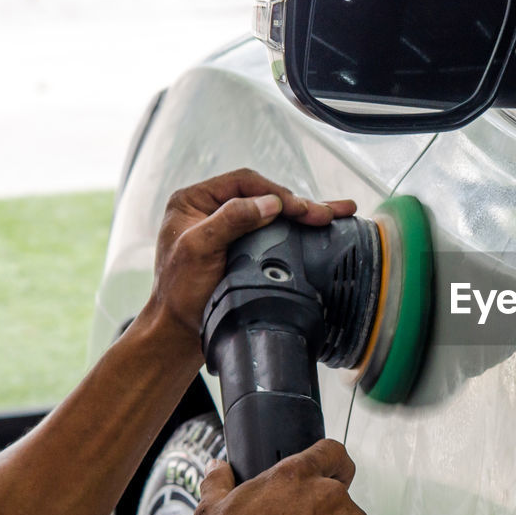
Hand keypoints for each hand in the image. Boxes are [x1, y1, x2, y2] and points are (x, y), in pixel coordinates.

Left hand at [144, 168, 356, 360]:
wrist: (181, 331)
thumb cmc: (179, 292)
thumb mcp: (199, 249)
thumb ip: (231, 219)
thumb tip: (269, 203)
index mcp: (194, 200)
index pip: (244, 184)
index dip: (276, 194)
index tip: (300, 209)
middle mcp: (211, 209)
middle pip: (263, 196)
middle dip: (298, 204)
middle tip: (326, 214)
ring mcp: (228, 228)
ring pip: (272, 213)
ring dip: (303, 213)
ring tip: (336, 212)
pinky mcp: (242, 247)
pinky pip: (273, 231)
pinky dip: (296, 229)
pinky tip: (316, 227)